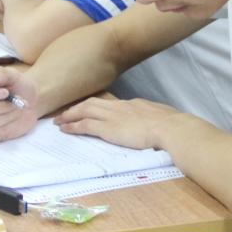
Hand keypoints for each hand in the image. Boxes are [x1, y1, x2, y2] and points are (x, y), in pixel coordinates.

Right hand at [0, 66, 39, 142]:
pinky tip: (14, 117)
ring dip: (7, 115)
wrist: (27, 99)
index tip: (5, 92)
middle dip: (0, 106)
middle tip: (17, 101)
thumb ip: (1, 74)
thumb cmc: (15, 85)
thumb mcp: (11, 74)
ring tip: (18, 107)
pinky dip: (8, 126)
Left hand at [55, 96, 178, 149]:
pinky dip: (73, 126)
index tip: (88, 109)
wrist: (170, 128)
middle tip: (65, 112)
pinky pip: (85, 125)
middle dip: (77, 107)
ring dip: (70, 115)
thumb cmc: (171, 126)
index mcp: (133, 104)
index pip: (109, 103)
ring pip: (84, 110)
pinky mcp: (108, 128)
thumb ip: (153, 119)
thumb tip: (155, 124)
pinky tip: (65, 129)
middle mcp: (120, 107)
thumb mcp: (161, 117)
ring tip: (59, 120)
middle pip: (93, 102)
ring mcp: (113, 116)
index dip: (96, 106)